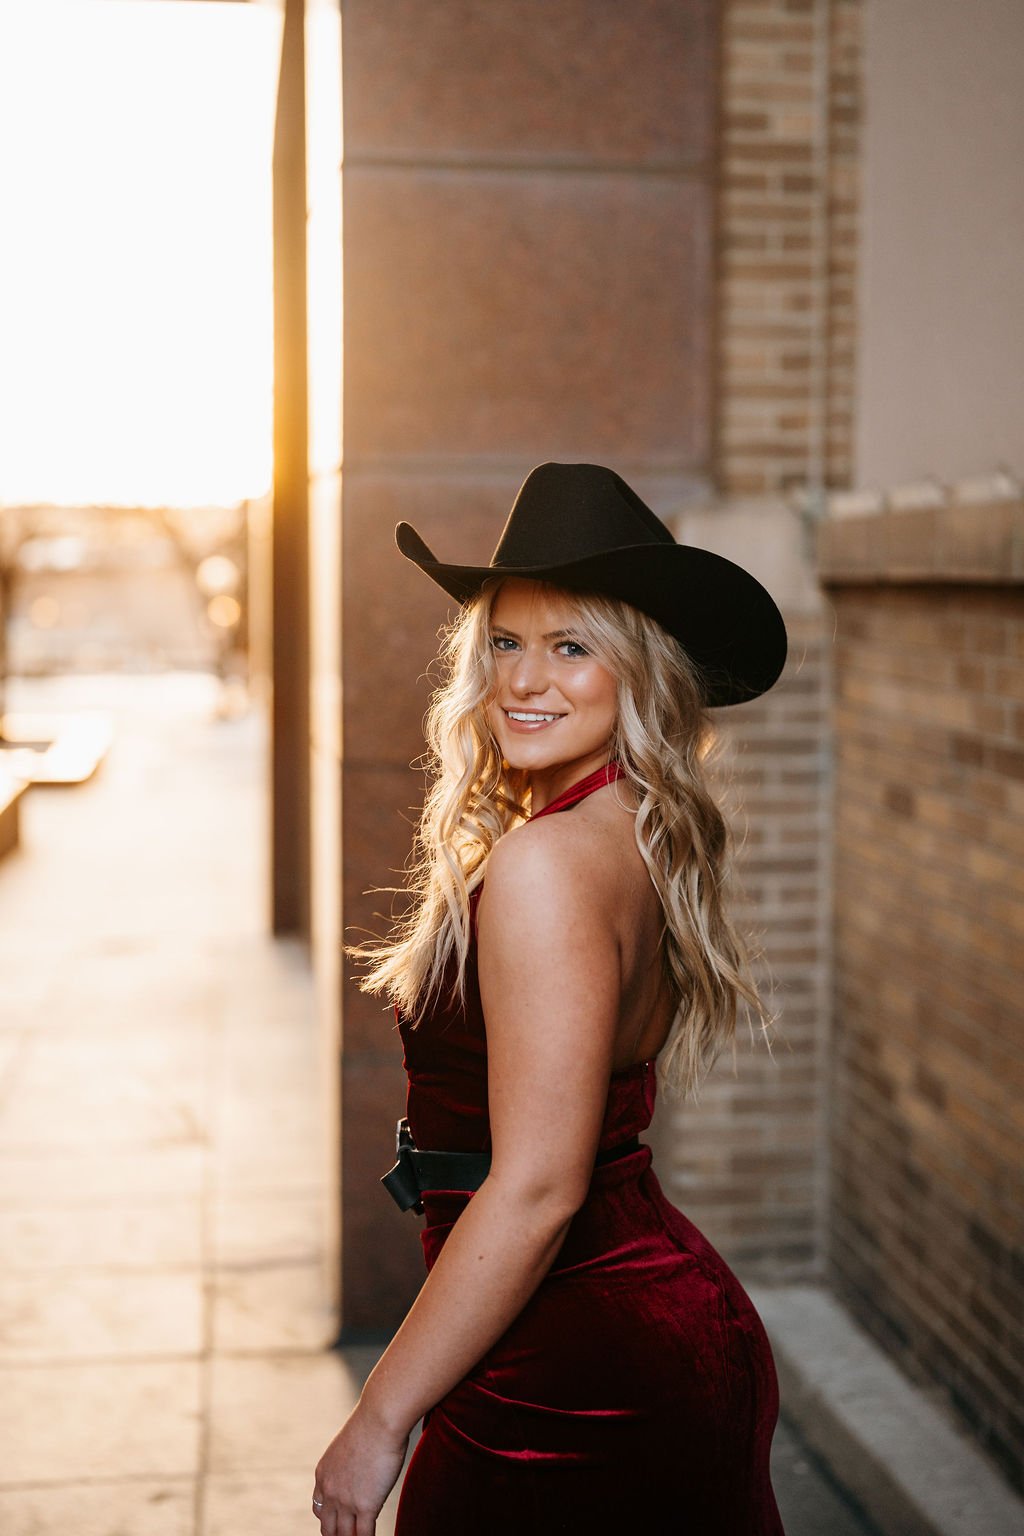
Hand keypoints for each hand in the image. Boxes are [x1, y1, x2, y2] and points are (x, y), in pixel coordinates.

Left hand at [311, 1398, 409, 1535]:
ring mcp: (346, 1501)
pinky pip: (363, 1535)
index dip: (329, 1518)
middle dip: (336, 1535)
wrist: (379, 1418)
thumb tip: (361, 1469)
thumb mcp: (348, 1446)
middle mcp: (330, 1490)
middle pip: (328, 1527)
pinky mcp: (366, 1506)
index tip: (337, 1523)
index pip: (319, 1507)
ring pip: (344, 1535)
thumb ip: (349, 1464)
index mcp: (323, 1474)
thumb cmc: (371, 1425)